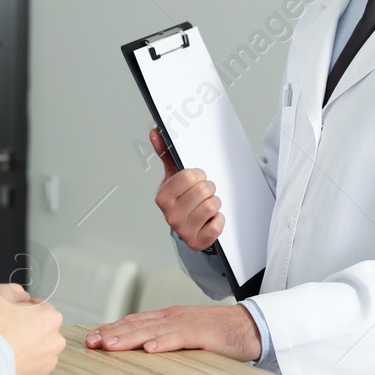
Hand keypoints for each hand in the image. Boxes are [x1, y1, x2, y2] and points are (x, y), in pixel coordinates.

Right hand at [0, 283, 64, 374]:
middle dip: (27, 330)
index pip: (39, 308)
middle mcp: (56, 340)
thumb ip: (17, 291)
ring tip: (7, 349)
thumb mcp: (0, 292)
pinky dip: (22, 366)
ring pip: (38, 351)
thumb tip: (22, 299)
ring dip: (26, 349)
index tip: (10, 316)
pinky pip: (32, 369)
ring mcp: (49, 362)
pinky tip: (8, 362)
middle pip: (41, 330)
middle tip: (7, 333)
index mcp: (52, 317)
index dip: (21, 310)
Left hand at [85, 304, 261, 362]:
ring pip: (152, 330)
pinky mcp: (203, 333)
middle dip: (112, 333)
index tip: (91, 339)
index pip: (133, 322)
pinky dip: (163, 343)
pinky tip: (149, 349)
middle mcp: (173, 317)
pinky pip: (180, 338)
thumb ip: (165, 341)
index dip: (111, 329)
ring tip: (110, 346)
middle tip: (90, 343)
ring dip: (129, 338)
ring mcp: (187, 323)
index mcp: (168, 318)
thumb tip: (140, 354)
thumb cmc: (218, 335)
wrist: (250, 327)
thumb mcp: (186, 336)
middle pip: (136, 324)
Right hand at [150, 128, 223, 251]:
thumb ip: (166, 154)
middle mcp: (170, 215)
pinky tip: (210, 220)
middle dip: (208, 189)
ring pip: (212, 205)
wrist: (188, 228)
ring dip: (214, 203)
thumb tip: (155, 132)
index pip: (190, 176)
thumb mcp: (173, 178)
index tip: (196, 179)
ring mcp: (183, 230)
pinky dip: (218, 220)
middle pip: (204, 190)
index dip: (198, 175)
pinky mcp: (197, 241)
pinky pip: (217, 224)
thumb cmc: (182, 200)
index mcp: (163, 197)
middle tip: (202, 194)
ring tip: (206, 206)